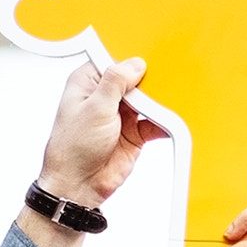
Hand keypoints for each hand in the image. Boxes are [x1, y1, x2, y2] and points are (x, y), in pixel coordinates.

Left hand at [38, 56, 169, 204]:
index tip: (150, 60)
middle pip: (135, 80)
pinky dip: (164, 122)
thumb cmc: (73, 148)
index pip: (114, 62)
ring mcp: (120, 115)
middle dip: (150, 82)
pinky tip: (171, 120)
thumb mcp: (95, 108)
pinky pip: (154, 122)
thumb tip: (134, 64)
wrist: (78, 186)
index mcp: (88, 83)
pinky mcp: (134, 134)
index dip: (131, 61)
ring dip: (159, 102)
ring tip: (173, 98)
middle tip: (167, 79)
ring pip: (147, 101)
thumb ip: (115, 83)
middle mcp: (105, 97)